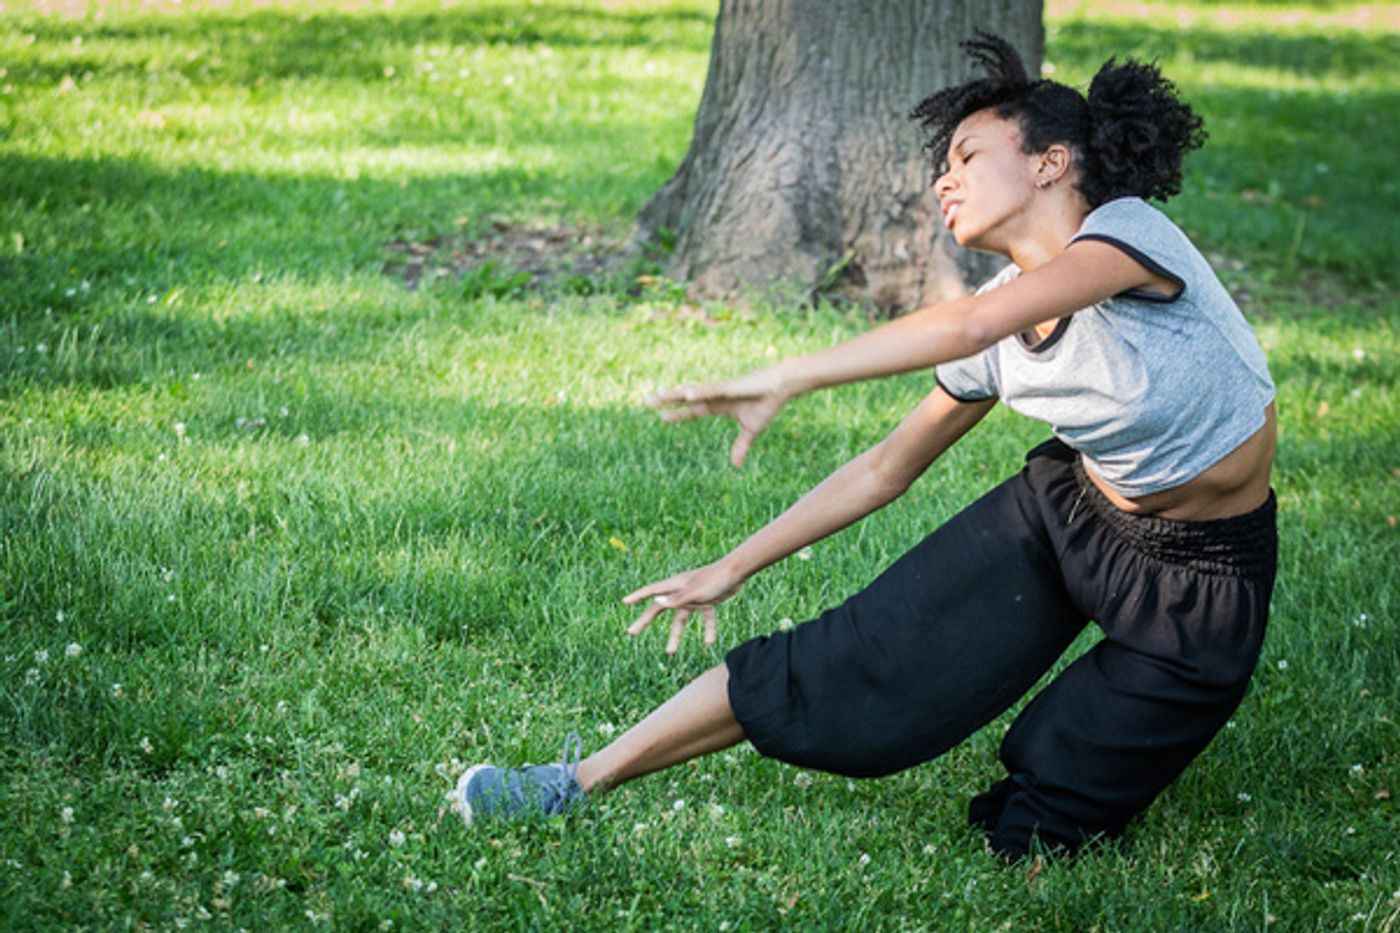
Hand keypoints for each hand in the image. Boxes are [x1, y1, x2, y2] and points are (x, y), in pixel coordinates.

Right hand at [622, 562, 743, 654]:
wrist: (736, 573)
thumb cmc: (713, 580)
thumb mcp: (693, 593)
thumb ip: (676, 600)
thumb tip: (656, 602)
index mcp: (675, 586)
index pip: (652, 591)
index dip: (638, 596)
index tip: (625, 602)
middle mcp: (681, 592)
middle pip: (659, 609)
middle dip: (646, 621)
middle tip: (632, 633)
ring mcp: (694, 598)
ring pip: (680, 620)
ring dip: (676, 635)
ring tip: (670, 652)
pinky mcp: (707, 602)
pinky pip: (705, 619)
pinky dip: (707, 630)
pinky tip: (708, 642)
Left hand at [644, 367, 788, 467]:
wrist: (782, 385)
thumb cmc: (766, 403)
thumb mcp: (751, 430)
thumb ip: (741, 446)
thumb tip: (735, 466)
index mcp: (718, 404)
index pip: (693, 411)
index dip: (678, 414)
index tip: (660, 417)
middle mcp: (715, 395)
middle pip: (686, 398)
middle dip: (667, 400)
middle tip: (645, 401)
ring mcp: (721, 389)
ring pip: (694, 392)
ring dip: (676, 394)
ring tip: (658, 396)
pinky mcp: (731, 386)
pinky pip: (712, 390)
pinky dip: (699, 392)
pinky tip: (686, 394)